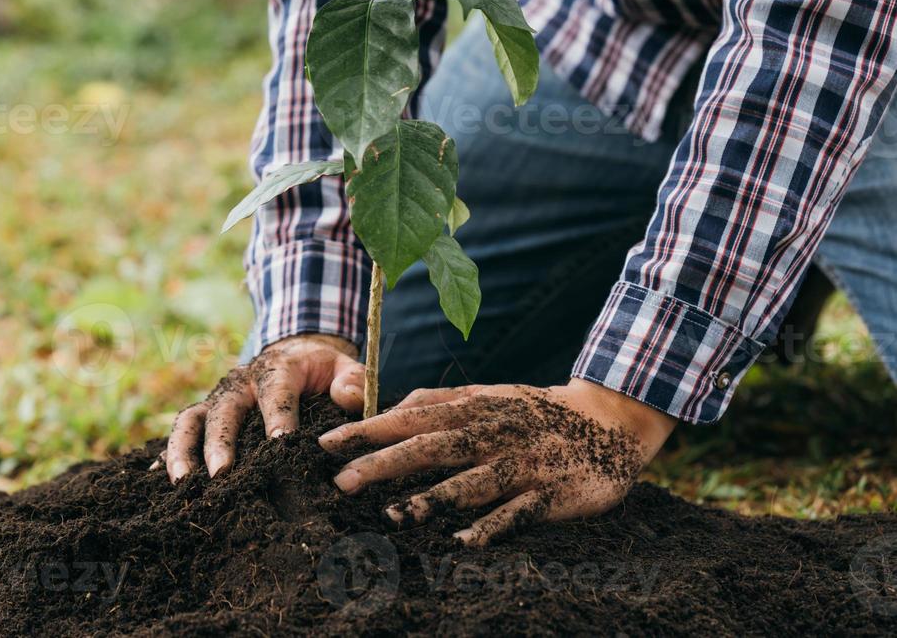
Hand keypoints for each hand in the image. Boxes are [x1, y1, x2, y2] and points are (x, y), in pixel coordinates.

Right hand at [156, 333, 363, 482]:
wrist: (293, 356)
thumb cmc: (320, 370)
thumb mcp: (342, 367)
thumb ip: (352, 380)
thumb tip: (347, 397)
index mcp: (276, 368)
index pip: (276, 391)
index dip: (278, 416)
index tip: (281, 445)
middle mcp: (240, 382)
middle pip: (225, 409)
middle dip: (221, 442)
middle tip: (223, 474)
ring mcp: (218, 399)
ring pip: (192, 420)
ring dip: (184, 450)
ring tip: (184, 483)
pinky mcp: (206, 414)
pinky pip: (183, 432)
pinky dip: (170, 454)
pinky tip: (165, 481)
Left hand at [319, 379, 676, 545]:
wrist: (611, 420)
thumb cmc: (534, 411)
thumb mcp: (486, 394)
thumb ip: (438, 402)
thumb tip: (385, 408)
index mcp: (474, 408)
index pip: (410, 417)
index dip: (368, 430)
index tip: (325, 444)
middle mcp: (493, 433)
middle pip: (431, 447)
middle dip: (384, 464)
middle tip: (341, 483)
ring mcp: (523, 463)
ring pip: (472, 481)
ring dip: (432, 499)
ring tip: (394, 516)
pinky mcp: (553, 494)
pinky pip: (519, 513)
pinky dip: (491, 526)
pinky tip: (463, 541)